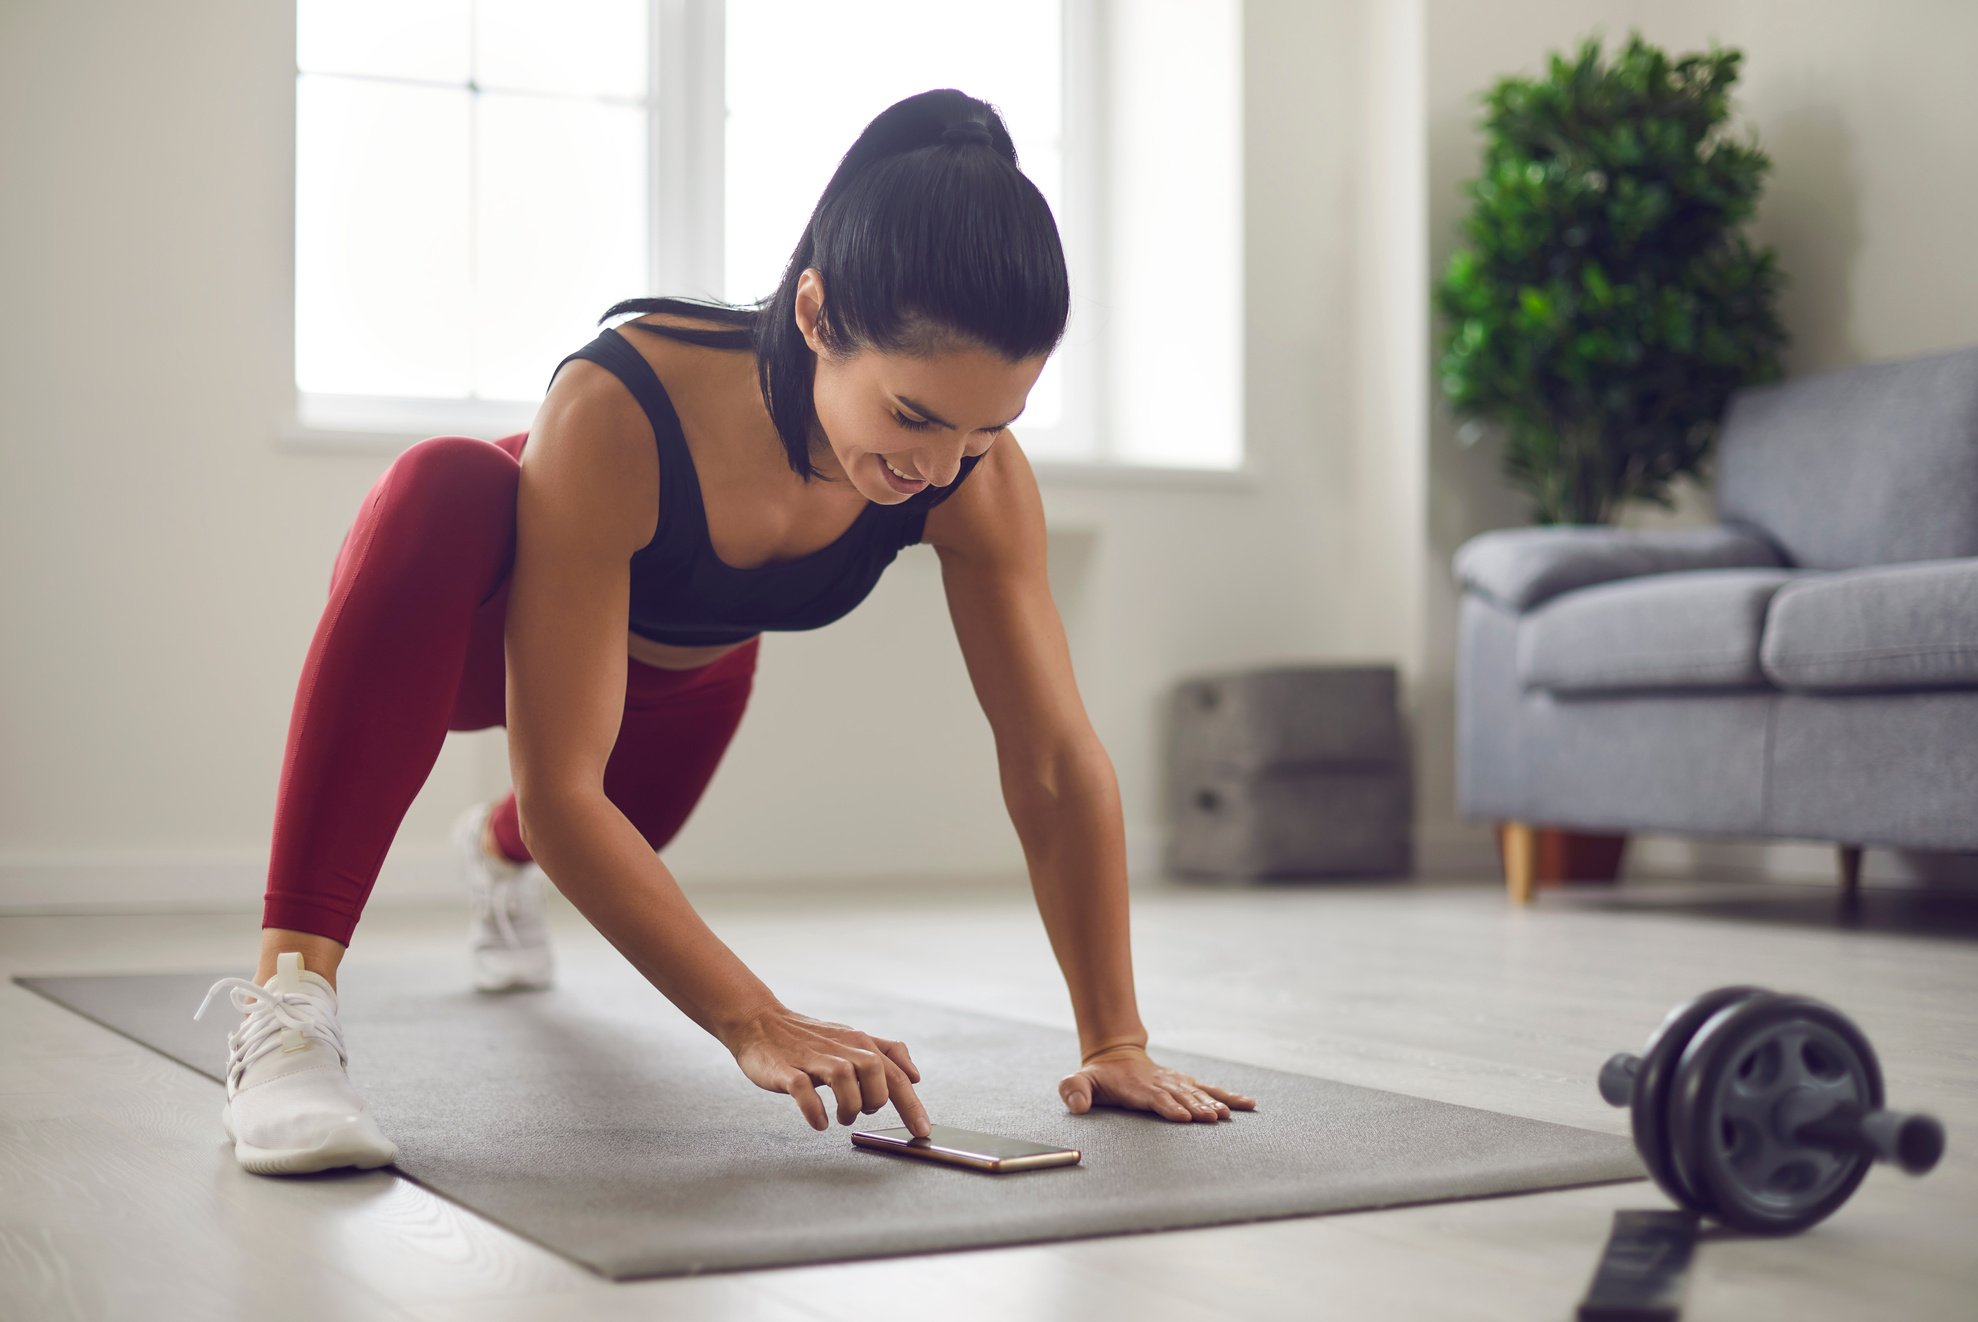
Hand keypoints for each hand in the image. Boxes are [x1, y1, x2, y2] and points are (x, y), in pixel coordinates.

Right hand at [723, 1002, 931, 1137]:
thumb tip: (915, 1076)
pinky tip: (820, 1122)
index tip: (922, 1131)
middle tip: (862, 1113)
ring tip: (841, 1117)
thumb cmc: (809, 1038)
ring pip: (845, 1079)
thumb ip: (885, 1054)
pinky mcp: (787, 1071)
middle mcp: (842, 1048)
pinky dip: (816, 1111)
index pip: (896, 1073)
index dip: (912, 1104)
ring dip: (850, 1107)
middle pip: (877, 1073)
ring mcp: (814, 1059)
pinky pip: (804, 1091)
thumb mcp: (852, 1040)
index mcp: (860, 1043)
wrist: (760, 1023)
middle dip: (876, 1102)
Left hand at [1059, 1044, 1257, 1122]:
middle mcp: (1161, 1084)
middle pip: (1181, 1097)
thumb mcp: (1079, 1080)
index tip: (1183, 1116)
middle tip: (1213, 1118)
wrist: (1116, 1056)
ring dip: (1212, 1103)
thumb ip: (1074, 1090)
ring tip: (1227, 1114)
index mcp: (1137, 1087)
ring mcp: (1176, 1083)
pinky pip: (1209, 1089)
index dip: (1168, 1106)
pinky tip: (1247, 1104)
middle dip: (1197, 1107)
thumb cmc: (1098, 1077)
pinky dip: (1228, 1096)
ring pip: (1197, 1093)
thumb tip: (1077, 1106)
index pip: (1154, 1098)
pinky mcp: (1186, 1084)